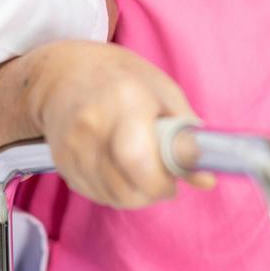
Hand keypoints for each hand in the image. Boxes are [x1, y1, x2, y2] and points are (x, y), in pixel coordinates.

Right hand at [23, 40, 213, 207]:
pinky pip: (96, 194)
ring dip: (135, 194)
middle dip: (152, 191)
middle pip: (126, 188)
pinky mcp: (62, 163)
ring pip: (113, 197)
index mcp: (124, 100)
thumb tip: (207, 179)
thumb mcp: (164, 92)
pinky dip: (114, 190)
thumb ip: (186, 136)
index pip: (139, 160)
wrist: (63, 73)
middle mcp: (92, 125)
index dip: (161, 181)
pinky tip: (118, 167)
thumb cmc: (121, 78)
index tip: (174, 180)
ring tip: (141, 168)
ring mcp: (72, 146)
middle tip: (162, 176)